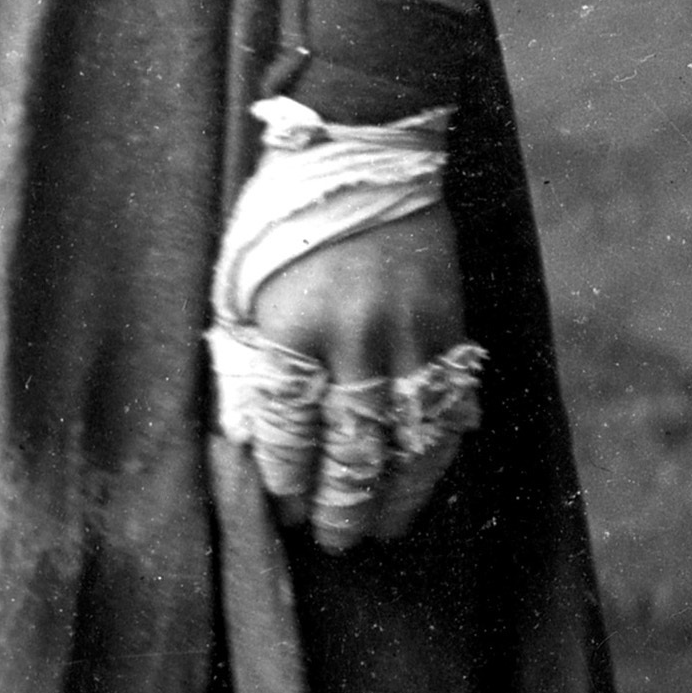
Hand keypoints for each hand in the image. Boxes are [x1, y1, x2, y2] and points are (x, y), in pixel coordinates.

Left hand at [243, 199, 472, 554]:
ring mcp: (409, 333)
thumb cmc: (284, 218)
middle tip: (333, 541)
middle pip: (352, 451)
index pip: (291, 433)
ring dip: (395, 496)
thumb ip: (248, 359)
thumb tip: (247, 436)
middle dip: (341, 507)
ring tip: (382, 531)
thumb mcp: (241, 285)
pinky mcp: (448, 322)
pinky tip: (427, 476)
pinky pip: (450, 402)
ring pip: (409, 440)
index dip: (286, 482)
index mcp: (292, 329)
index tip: (280, 509)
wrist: (362, 150)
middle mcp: (354, 339)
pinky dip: (440, 448)